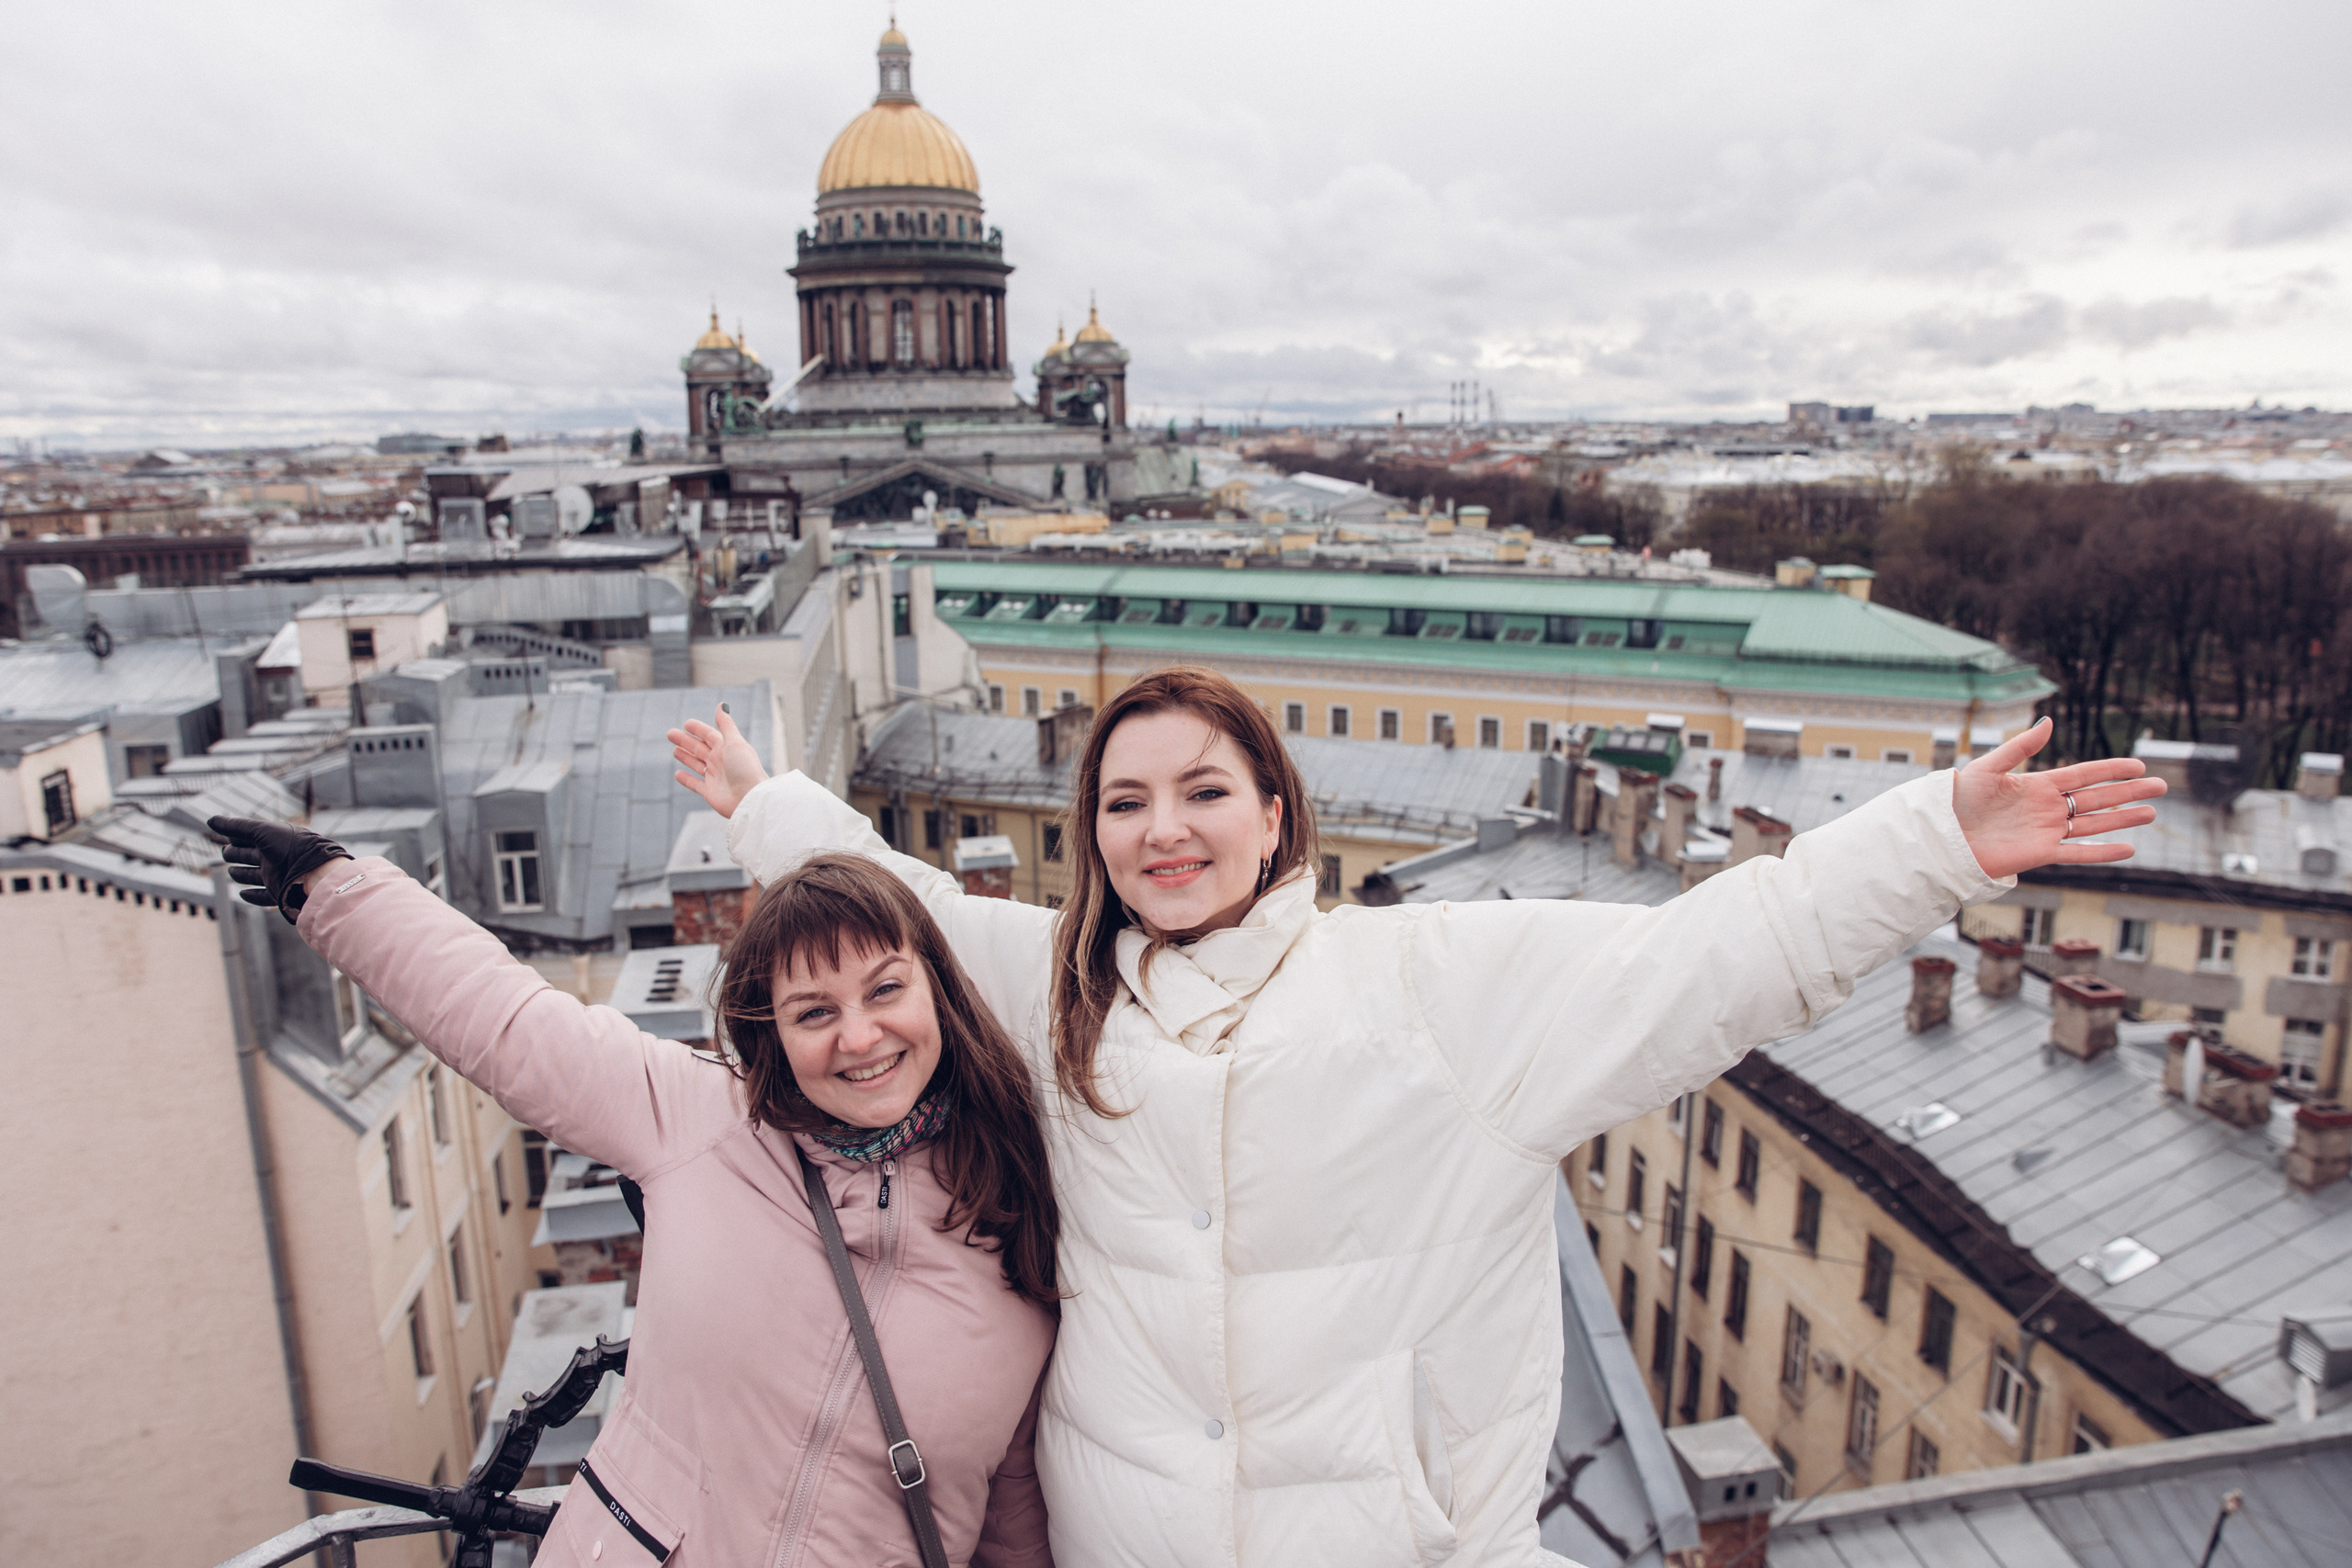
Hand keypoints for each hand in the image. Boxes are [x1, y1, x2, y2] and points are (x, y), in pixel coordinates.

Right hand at [209, 815, 353, 923]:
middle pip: (249, 856)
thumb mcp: (261, 831)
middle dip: (237, 853)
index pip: (249, 837)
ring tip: (232, 872)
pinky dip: (252, 896)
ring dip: (242, 874)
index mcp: (272, 840)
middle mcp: (274, 858)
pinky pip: (263, 896)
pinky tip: (243, 894)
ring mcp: (276, 877)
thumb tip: (210, 820)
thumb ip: (235, 826)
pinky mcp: (278, 894)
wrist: (314, 873)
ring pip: (254, 876)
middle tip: (226, 852)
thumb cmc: (291, 847)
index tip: (226, 834)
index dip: (237, 836)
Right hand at [668, 703, 768, 818]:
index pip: (709, 735)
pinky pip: (695, 784)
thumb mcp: (734, 742)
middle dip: (685, 741)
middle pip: (699, 748)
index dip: (698, 729)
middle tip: (670, 733)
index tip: (686, 723)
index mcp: (727, 748)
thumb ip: (726, 724)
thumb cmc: (744, 768)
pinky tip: (677, 773)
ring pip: (696, 764)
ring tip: (674, 750)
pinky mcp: (709, 792)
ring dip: (685, 757)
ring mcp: (715, 777)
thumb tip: (721, 704)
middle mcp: (720, 761)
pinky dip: (686, 779)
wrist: (749, 798)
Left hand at [1951, 718, 2165, 879]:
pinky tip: (2129, 848)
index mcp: (2037, 785)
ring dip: (2124, 819)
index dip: (2112, 770)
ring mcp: (2047, 832)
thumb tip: (2050, 722)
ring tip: (2152, 813)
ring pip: (2094, 824)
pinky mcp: (2041, 854)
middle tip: (2162, 786)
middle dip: (2129, 792)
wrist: (1944, 833)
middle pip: (2097, 798)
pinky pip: (2078, 853)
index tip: (2139, 765)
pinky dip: (2103, 852)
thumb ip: (2020, 746)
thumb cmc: (1960, 799)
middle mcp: (2047, 808)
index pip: (2084, 775)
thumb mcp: (1989, 767)